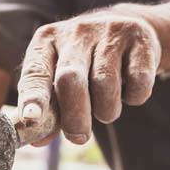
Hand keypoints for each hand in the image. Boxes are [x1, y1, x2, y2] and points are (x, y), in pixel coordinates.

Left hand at [17, 7, 160, 145]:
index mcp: (46, 42)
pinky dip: (134, 97)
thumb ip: (49, 110)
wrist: (130, 28)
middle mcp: (75, 32)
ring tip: (106, 107)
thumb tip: (38, 141)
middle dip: (74, 116)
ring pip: (105, 85)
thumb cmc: (85, 64)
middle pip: (69, 79)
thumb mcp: (61, 79)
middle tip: (78, 137)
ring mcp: (108, 31)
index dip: (32, 98)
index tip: (31, 120)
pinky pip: (137, 82)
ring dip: (107, 110)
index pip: (34, 73)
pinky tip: (129, 89)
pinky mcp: (139, 37)